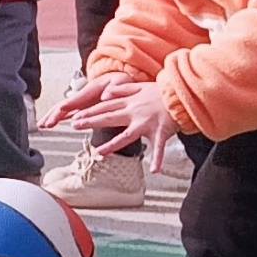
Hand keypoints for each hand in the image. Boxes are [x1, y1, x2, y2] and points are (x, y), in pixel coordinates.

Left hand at [50, 70, 169, 159]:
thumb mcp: (140, 86)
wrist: (182, 93)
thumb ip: (122, 89)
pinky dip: (158, 159)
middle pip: (109, 117)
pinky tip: (156, 170)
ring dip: (113, 145)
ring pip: (127, 136)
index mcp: (130, 102)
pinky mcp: (160, 132)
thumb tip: (105, 92)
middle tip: (74, 125)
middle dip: (91, 121)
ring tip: (99, 152)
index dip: (89, 111)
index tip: (75, 115)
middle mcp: (135, 113)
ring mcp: (146, 123)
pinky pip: (160, 148)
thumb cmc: (162, 93)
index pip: (105, 106)